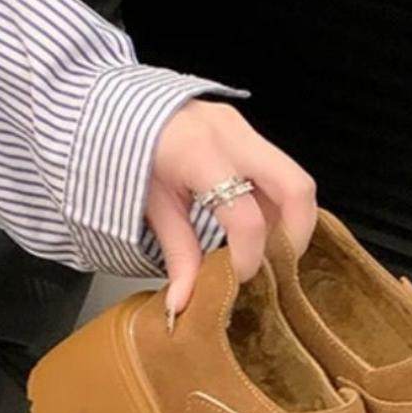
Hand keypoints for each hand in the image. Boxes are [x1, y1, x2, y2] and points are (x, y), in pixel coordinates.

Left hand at [147, 100, 316, 316]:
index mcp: (199, 152)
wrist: (114, 106)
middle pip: (297, 188)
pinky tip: (257, 227)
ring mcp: (244, 129)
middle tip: (276, 267)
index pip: (246, 216)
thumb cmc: (126, 151)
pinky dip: (277, 208)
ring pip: (295, 182)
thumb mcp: (152, 207)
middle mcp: (232, 134)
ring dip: (287, 223)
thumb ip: (177, 255)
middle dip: (295, 237)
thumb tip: (183, 306)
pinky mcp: (247, 133)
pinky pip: (279, 175)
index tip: (238, 278)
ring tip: (263, 249)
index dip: (249, 257)